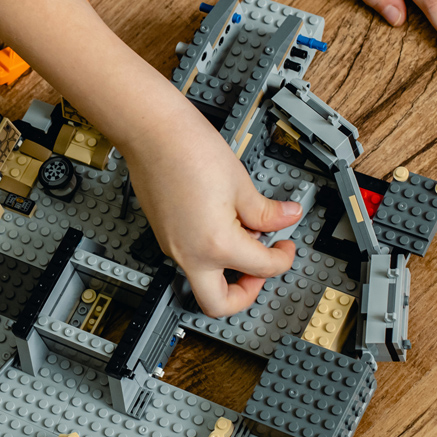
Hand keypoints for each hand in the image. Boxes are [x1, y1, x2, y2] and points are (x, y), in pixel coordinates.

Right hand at [121, 103, 300, 316]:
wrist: (151, 132)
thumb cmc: (188, 150)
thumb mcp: (241, 183)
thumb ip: (266, 212)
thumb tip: (286, 219)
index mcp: (216, 244)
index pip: (261, 267)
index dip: (282, 258)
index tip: (286, 245)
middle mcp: (189, 254)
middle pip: (218, 304)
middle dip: (245, 294)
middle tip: (260, 270)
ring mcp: (173, 247)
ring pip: (203, 280)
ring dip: (228, 268)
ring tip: (244, 233)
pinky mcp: (165, 236)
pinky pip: (191, 258)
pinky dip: (212, 252)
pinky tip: (223, 222)